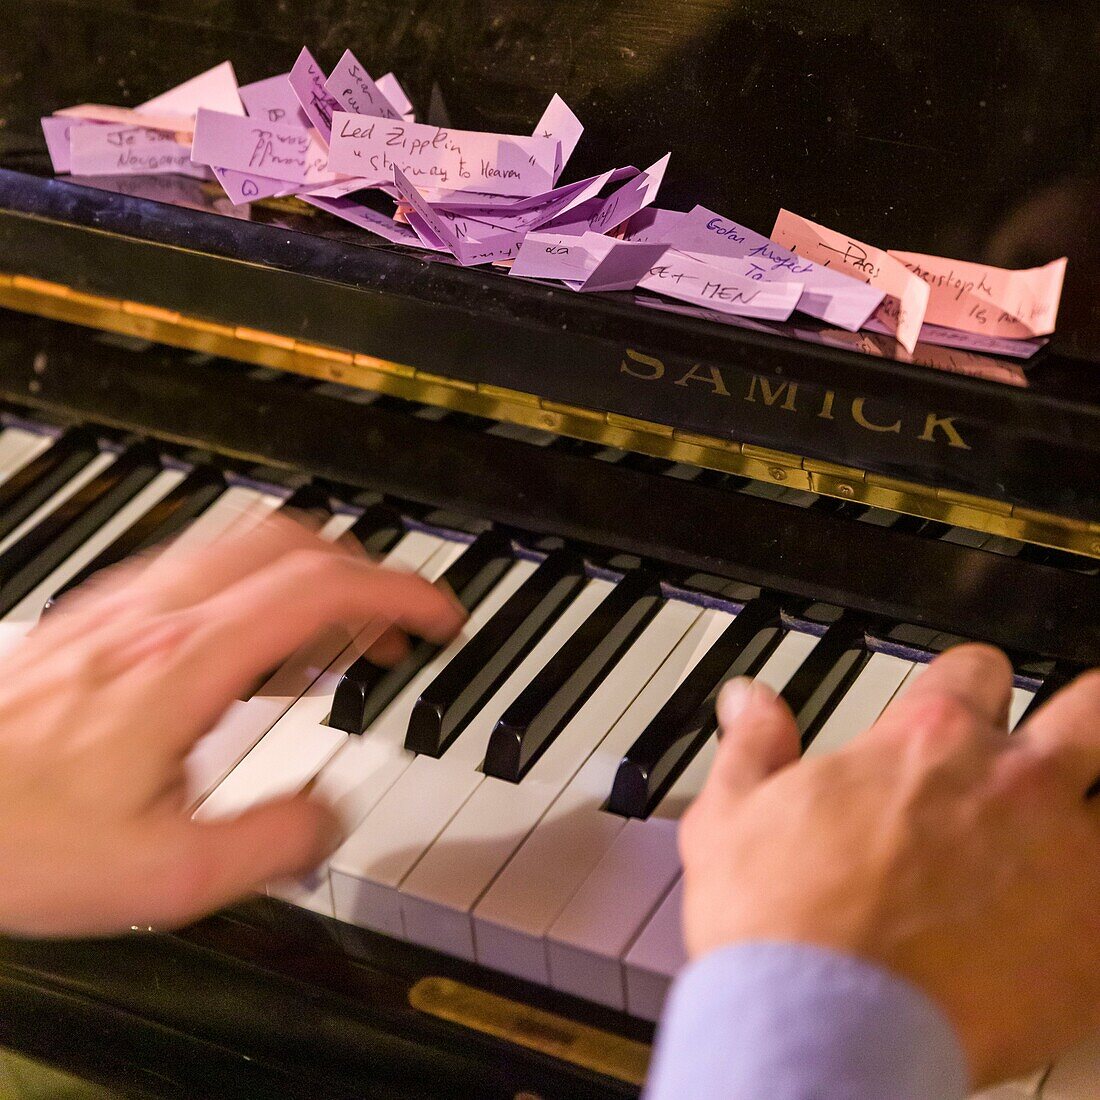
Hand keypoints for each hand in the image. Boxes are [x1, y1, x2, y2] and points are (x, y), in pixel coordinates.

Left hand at [0, 515, 463, 937]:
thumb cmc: (19, 837)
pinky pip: (198, 570)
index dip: (399, 594)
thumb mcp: (168, 877)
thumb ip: (274, 843)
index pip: (322, 591)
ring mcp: (122, 609)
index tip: (441, 616)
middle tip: (395, 627)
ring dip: (310, 577)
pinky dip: (255, 588)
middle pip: (290, 545)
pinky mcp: (95, 620)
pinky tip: (252, 648)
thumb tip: (328, 816)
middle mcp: (157, 617)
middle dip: (364, 578)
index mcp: (188, 664)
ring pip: (243, 546)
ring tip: (336, 640)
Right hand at [680, 645, 1099, 1086]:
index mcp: (927, 742)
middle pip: (1092, 711)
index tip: (959, 704)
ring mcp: (1067, 862)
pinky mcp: (1095, 946)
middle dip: (1080, 719)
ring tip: (1048, 852)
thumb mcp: (733, 811)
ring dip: (1082, 820)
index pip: (975, 670)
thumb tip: (750, 701)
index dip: (966, 682)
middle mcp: (1011, 786)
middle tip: (1064, 740)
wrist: (820, 1023)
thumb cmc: (779, 922)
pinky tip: (1045, 932)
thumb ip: (756, 744)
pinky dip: (1085, 909)